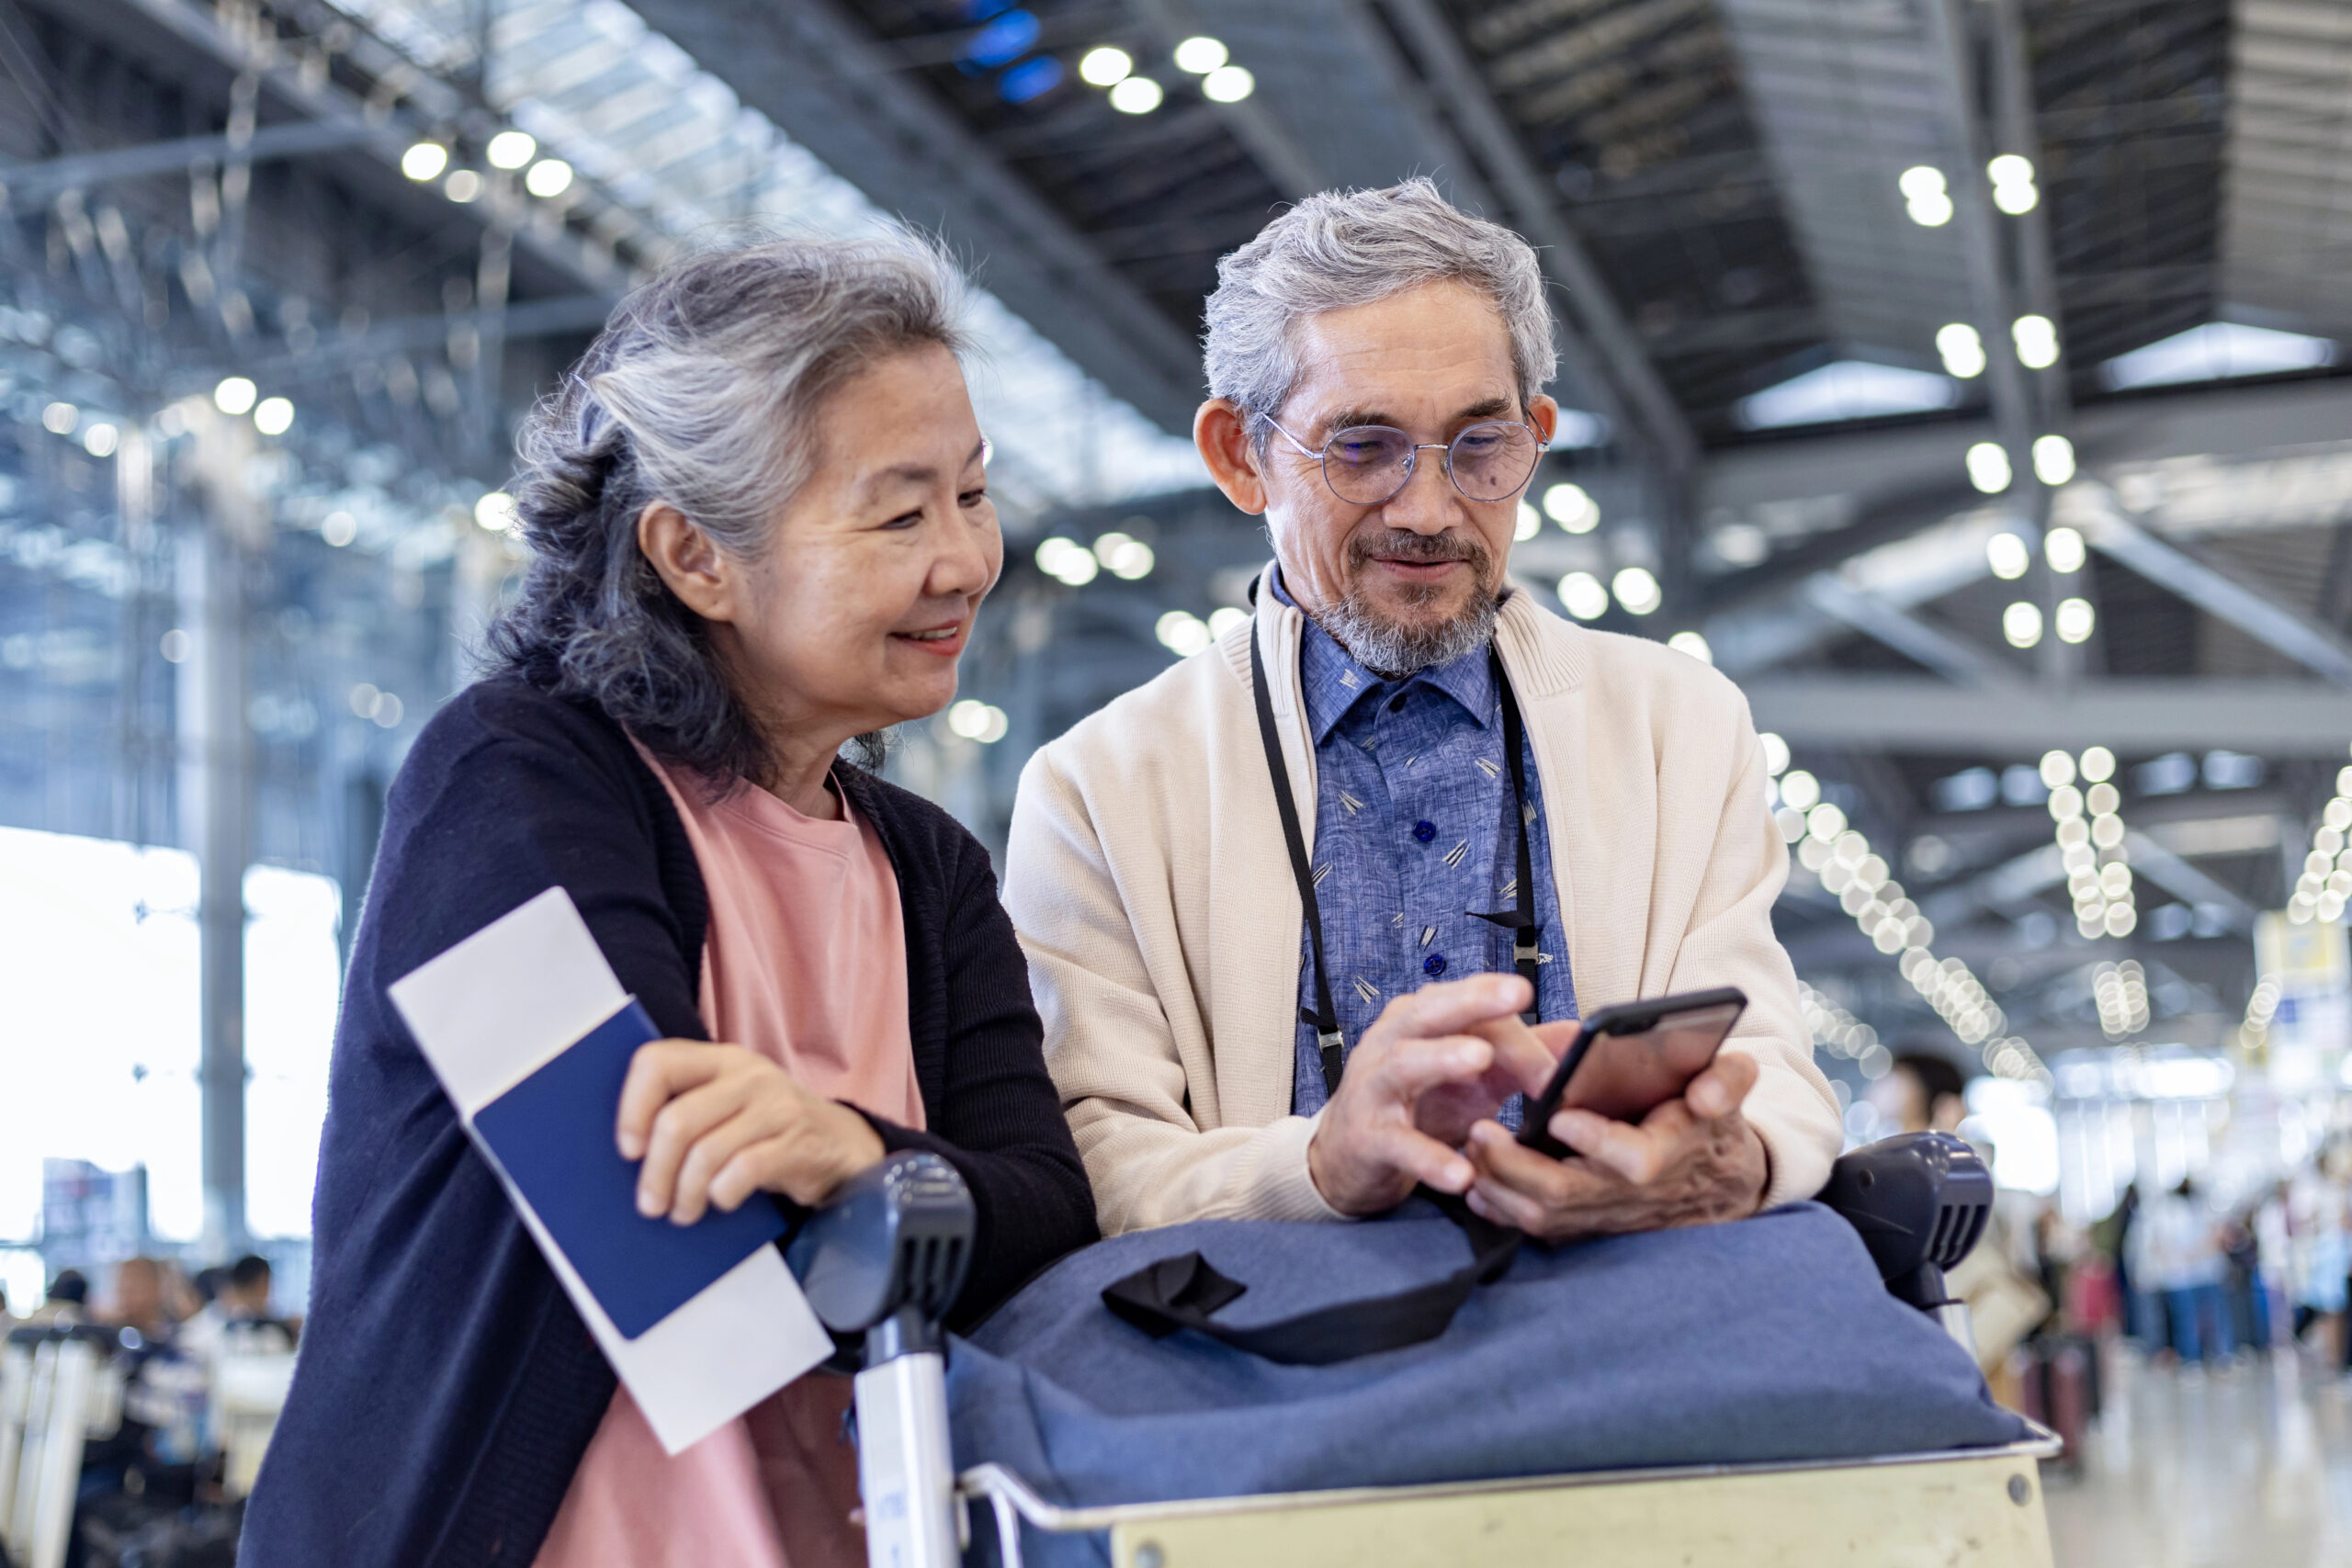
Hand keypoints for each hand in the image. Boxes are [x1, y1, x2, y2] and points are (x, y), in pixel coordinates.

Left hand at [616, 1040, 885, 1222]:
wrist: (839, 1143)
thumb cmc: (765, 1130)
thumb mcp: (728, 1104)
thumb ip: (688, 1109)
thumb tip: (627, 1153)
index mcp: (720, 1059)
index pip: (657, 1062)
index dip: (631, 1107)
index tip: (628, 1149)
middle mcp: (747, 1075)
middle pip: (677, 1121)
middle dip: (655, 1171)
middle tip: (650, 1204)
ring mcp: (775, 1106)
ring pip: (706, 1152)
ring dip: (685, 1193)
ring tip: (682, 1212)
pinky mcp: (796, 1141)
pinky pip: (743, 1171)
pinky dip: (722, 1194)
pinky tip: (720, 1202)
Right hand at [1306, 975, 1554, 1216]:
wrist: (1349, 1155)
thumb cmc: (1418, 1106)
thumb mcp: (1472, 1077)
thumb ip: (1517, 1055)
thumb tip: (1576, 1040)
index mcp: (1420, 1019)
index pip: (1471, 1008)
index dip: (1514, 1022)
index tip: (1561, 1050)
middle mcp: (1391, 1041)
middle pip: (1430, 1011)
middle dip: (1472, 1000)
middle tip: (1515, 995)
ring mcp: (1374, 1087)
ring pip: (1404, 1062)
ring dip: (1442, 1057)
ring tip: (1479, 1059)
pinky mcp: (1367, 1137)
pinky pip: (1398, 1144)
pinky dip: (1429, 1158)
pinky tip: (1460, 1174)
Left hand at [1460, 1050, 1768, 1241]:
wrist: (1714, 1180)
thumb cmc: (1709, 1122)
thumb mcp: (1728, 1089)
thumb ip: (1728, 1080)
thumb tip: (1707, 1091)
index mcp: (1668, 1153)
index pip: (1634, 1160)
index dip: (1598, 1142)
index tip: (1560, 1115)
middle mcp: (1631, 1193)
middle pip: (1568, 1194)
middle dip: (1518, 1167)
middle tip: (1480, 1131)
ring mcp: (1604, 1214)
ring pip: (1543, 1216)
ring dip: (1499, 1188)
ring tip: (1469, 1148)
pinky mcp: (1583, 1225)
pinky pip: (1536, 1227)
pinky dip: (1500, 1208)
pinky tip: (1472, 1183)